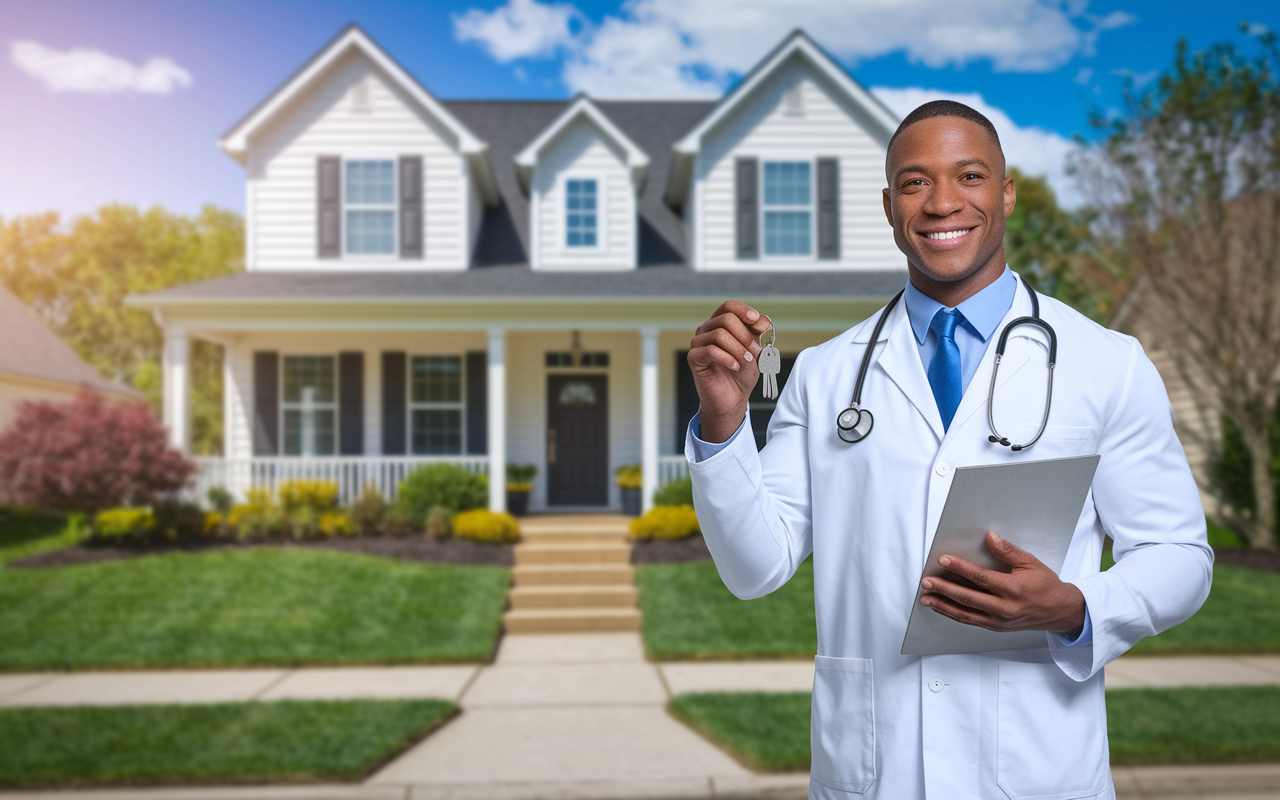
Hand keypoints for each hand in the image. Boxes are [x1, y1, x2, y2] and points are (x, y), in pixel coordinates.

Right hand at [688, 300, 772, 442]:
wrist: (732, 398)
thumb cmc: (742, 372)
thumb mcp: (755, 350)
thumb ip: (758, 334)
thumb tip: (763, 320)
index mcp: (721, 323)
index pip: (729, 306)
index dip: (744, 311)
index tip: (757, 323)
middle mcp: (707, 329)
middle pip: (726, 319)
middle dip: (745, 335)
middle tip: (755, 351)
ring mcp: (698, 343)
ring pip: (719, 335)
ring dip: (738, 348)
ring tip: (747, 361)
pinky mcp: (694, 358)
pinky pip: (710, 351)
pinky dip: (728, 358)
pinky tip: (736, 367)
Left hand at [919, 532, 1085, 634]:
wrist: (1059, 612)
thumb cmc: (1046, 586)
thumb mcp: (1031, 563)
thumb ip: (1008, 551)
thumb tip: (990, 538)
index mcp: (1013, 590)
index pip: (980, 577)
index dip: (960, 567)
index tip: (943, 559)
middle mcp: (1004, 608)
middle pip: (967, 598)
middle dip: (944, 589)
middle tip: (926, 581)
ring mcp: (999, 621)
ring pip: (965, 614)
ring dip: (942, 605)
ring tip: (926, 597)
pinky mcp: (996, 627)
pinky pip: (970, 621)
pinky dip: (953, 614)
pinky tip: (942, 607)